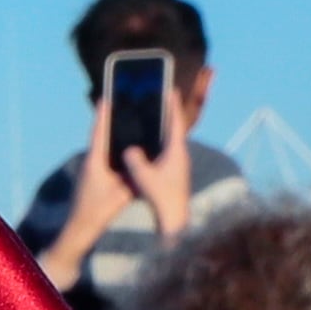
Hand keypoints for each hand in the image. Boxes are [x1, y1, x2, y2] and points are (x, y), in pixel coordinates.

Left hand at [41, 88, 138, 288]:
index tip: (106, 97)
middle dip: (111, 121)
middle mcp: (91, 164)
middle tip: (121, 102)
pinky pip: (108, 160)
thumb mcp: (121, 194)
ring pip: (106, 148)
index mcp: (94, 163)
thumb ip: (132, 177)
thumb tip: (144, 160)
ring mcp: (93, 172)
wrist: (79, 232)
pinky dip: (116, 151)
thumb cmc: (97, 213)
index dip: (103, 115)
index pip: (99, 134)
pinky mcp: (97, 180)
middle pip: (103, 137)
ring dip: (114, 135)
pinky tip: (129, 148)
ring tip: (127, 119)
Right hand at [129, 100, 196, 239]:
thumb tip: (130, 150)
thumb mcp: (144, 177)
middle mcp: (180, 157)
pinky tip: (146, 149)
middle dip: (166, 116)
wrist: (176, 220)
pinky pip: (164, 154)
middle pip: (173, 130)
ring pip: (169, 143)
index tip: (170, 90)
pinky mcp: (174, 175)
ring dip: (161, 131)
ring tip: (151, 121)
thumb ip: (135, 160)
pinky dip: (157, 146)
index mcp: (176, 153)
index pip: (175, 123)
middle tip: (160, 101)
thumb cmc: (162, 198)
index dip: (172, 106)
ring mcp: (178, 166)